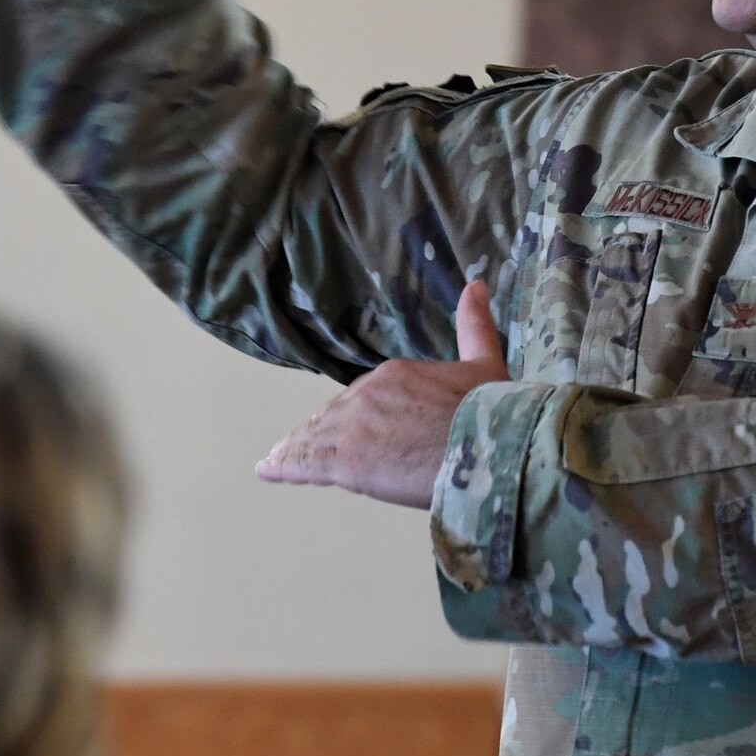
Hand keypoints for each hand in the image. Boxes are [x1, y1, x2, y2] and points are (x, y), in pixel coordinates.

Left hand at [257, 281, 508, 508]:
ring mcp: (352, 428)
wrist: (482, 448)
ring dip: (297, 449)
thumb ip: (474, 326)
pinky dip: (284, 467)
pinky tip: (267, 470)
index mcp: (395, 374)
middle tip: (302, 447)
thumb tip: (475, 285)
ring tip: (278, 459)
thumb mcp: (485, 363)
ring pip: (316, 439)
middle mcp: (366, 395)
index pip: (364, 396)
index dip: (355, 414)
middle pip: (335, 416)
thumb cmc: (488, 411)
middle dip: (320, 432)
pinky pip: (305, 463)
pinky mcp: (344, 461)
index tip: (349, 427)